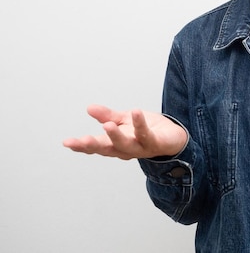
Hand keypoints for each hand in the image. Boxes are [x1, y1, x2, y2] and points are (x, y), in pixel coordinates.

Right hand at [63, 105, 187, 159]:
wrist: (173, 138)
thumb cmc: (146, 130)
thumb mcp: (124, 120)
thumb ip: (107, 116)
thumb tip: (89, 108)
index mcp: (115, 144)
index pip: (96, 146)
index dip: (81, 146)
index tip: (67, 142)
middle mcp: (126, 149)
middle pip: (107, 149)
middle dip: (93, 145)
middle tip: (81, 140)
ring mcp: (140, 148)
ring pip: (125, 145)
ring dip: (115, 136)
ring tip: (106, 125)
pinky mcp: (155, 142)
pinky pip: (146, 133)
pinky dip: (140, 123)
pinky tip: (135, 112)